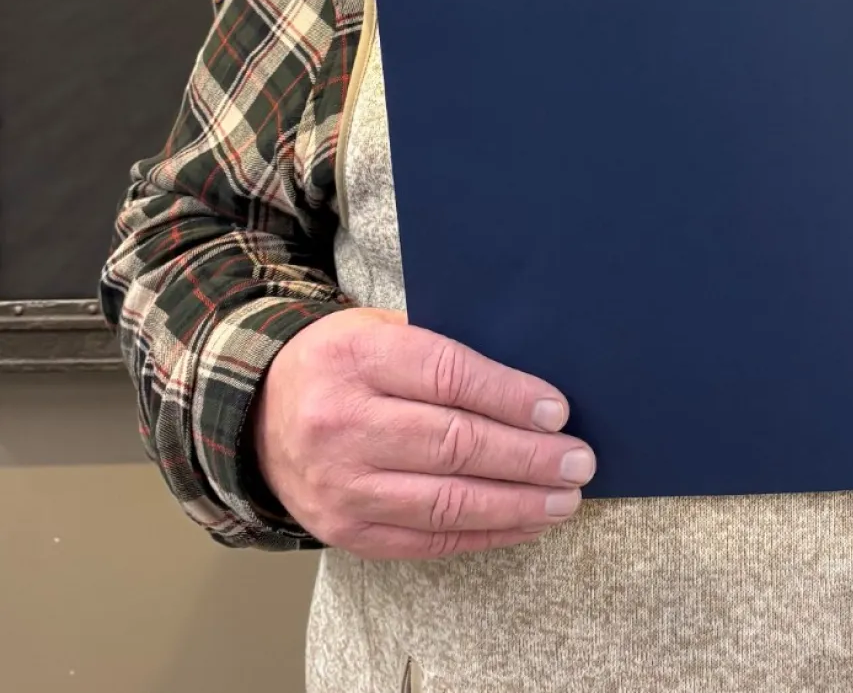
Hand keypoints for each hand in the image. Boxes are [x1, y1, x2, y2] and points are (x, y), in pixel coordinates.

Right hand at [253, 307, 593, 558]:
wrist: (257, 415)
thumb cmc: (342, 362)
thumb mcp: (381, 329)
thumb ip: (443, 350)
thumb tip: (531, 385)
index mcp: (356, 358)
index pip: (448, 377)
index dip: (509, 396)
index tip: (558, 411)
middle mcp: (342, 424)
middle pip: (452, 446)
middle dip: (526, 457)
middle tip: (578, 461)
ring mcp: (340, 486)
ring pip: (444, 503)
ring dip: (516, 504)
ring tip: (564, 499)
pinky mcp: (343, 532)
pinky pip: (427, 541)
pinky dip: (484, 534)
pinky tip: (524, 522)